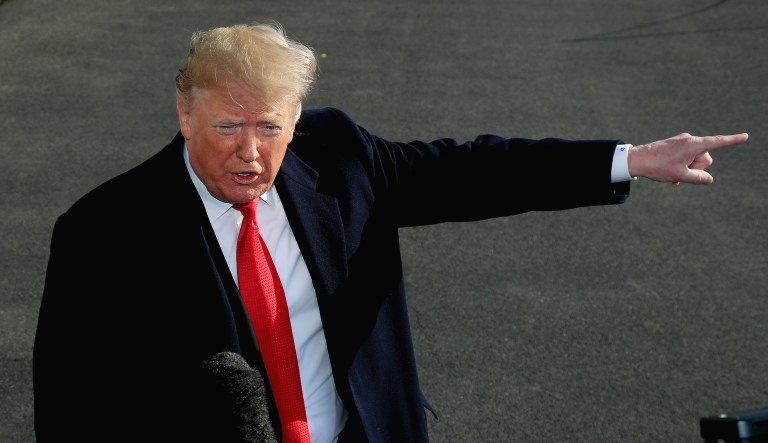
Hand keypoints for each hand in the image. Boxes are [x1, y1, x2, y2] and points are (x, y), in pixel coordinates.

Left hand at [627, 132, 748, 184]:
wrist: (636, 160)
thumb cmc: (658, 166)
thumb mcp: (681, 176)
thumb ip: (698, 178)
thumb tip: (708, 179)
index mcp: (694, 144)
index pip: (718, 142)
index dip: (732, 140)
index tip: (745, 136)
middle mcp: (690, 140)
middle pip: (705, 158)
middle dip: (696, 168)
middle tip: (679, 171)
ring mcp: (682, 142)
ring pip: (695, 160)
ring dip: (687, 169)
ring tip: (672, 172)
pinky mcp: (675, 145)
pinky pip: (686, 158)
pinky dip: (681, 167)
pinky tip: (670, 174)